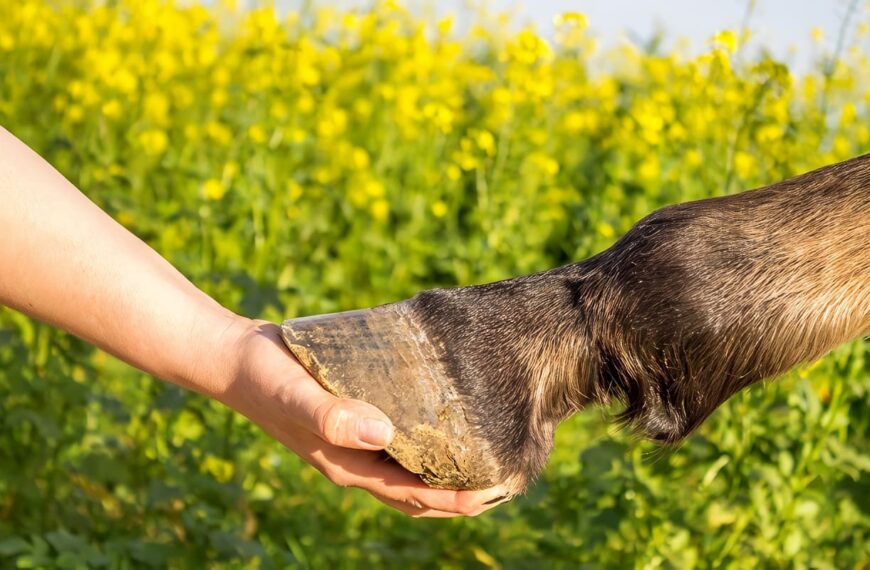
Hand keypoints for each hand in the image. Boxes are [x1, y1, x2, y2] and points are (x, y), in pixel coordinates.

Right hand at [217, 318, 510, 516]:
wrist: (237, 358)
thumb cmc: (265, 377)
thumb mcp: (297, 396)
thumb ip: (333, 416)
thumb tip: (383, 434)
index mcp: (347, 465)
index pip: (412, 494)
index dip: (454, 499)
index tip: (494, 492)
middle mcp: (355, 459)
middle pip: (417, 489)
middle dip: (460, 492)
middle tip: (506, 477)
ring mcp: (354, 440)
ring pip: (411, 465)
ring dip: (446, 467)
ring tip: (487, 451)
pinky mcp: (354, 415)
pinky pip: (399, 436)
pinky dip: (426, 437)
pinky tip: (445, 414)